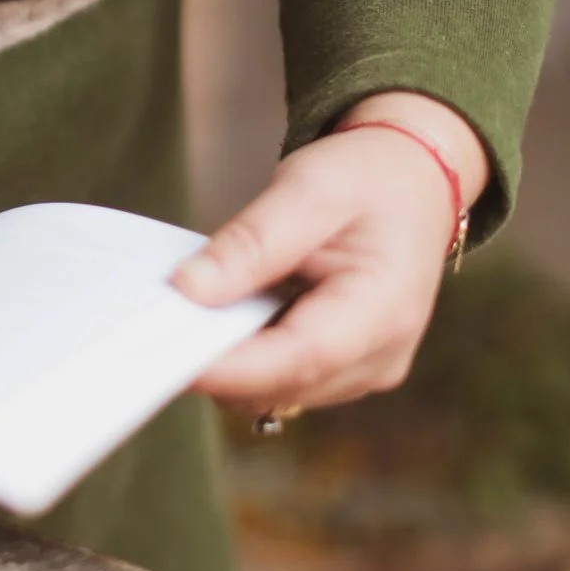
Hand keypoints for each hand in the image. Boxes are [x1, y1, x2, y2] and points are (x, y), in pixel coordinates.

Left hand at [174, 92, 488, 414]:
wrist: (410, 182)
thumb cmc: (367, 179)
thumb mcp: (309, 189)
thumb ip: (251, 242)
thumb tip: (188, 290)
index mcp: (384, 309)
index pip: (299, 357)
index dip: (229, 366)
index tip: (164, 351)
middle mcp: (381, 356)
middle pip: (281, 384)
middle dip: (218, 362)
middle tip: (159, 318)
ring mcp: (365, 371)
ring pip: (276, 391)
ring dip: (231, 361)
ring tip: (199, 304)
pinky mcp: (345, 372)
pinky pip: (282, 381)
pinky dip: (247, 356)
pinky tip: (229, 314)